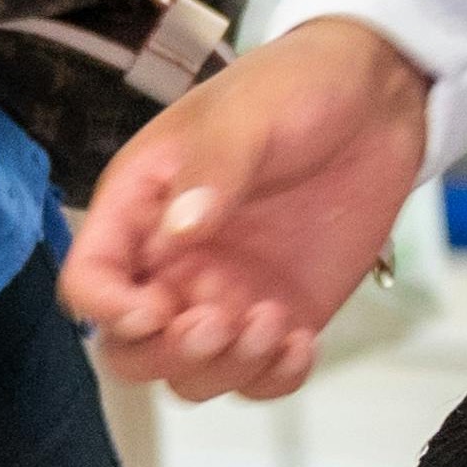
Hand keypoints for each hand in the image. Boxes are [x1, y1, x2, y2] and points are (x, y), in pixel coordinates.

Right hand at [56, 18, 432, 398]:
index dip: (107, 309)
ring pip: (191, 375)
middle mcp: (172, 264)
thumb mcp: (247, 115)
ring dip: (224, 369)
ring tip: (274, 322)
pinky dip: (273, 378)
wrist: (377, 99)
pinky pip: (258, 379)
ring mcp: (225, 295)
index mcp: (139, 209)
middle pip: (130, 349)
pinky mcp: (280, 315)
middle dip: (165, 354)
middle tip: (218, 322)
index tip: (155, 308)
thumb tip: (179, 231)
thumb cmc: (295, 87)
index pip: (90, 280)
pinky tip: (302, 339)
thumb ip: (212, 169)